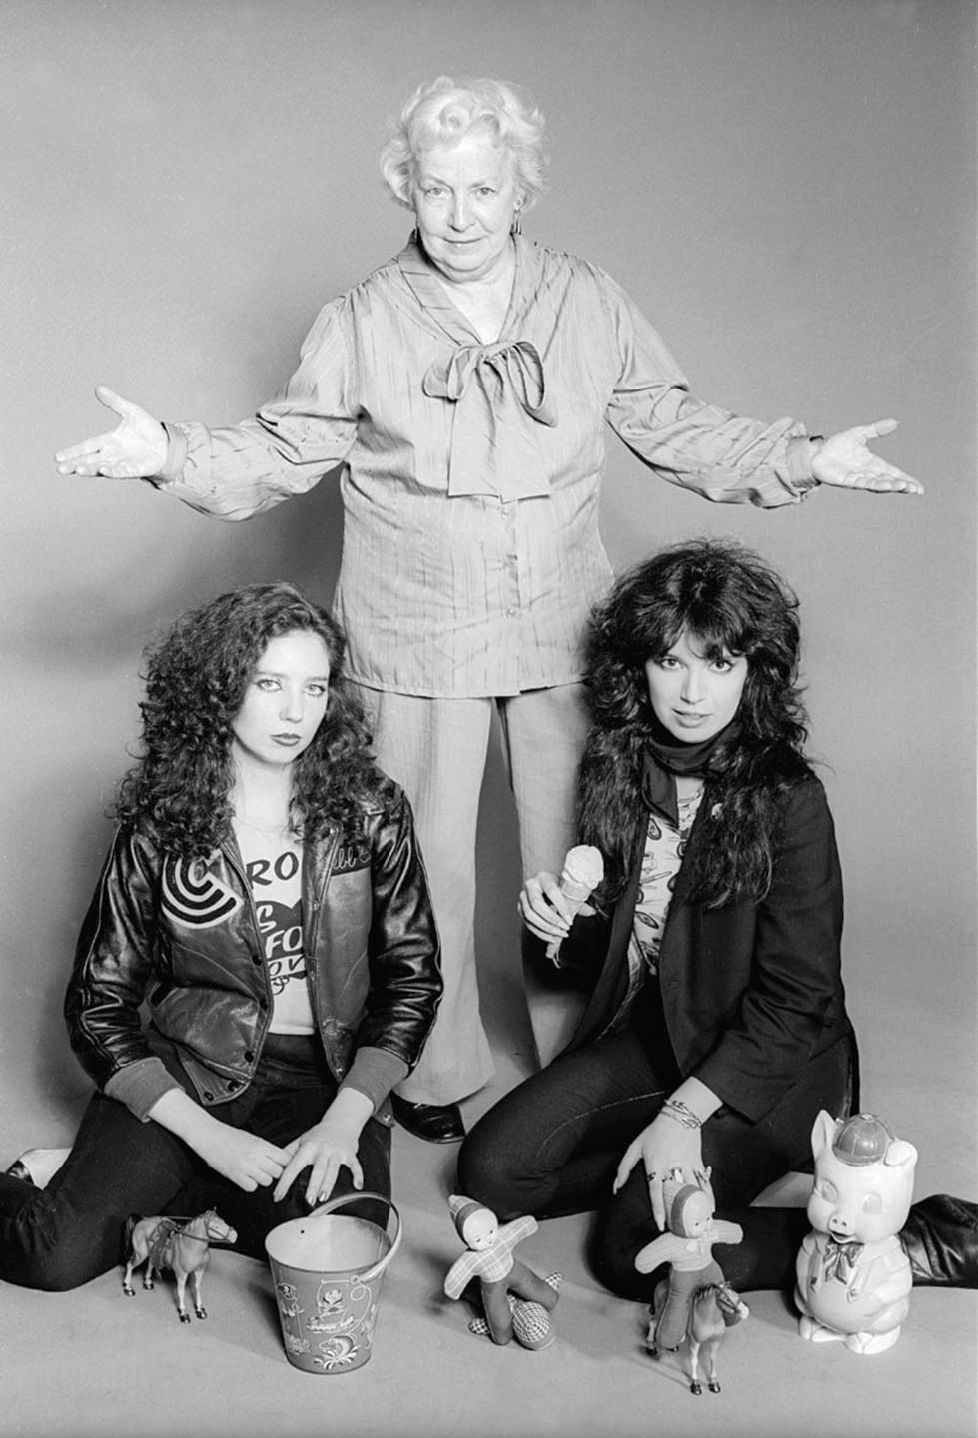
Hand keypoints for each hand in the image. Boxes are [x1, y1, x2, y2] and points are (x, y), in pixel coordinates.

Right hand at [54, 385, 167, 477]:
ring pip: (102, 468)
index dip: (74, 451)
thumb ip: (115, 402)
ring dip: (90, 469)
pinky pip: (121, 471)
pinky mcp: (135, 469)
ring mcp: (123, 463)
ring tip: (77, 470)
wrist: (167, 443)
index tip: (58, 456)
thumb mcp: (131, 411)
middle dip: (75, 464)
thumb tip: (98, 388)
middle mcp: (113, 454)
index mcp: (109, 441)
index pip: (87, 446)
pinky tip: (103, 470)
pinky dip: (112, 471)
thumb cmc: (148, 429)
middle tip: (60, 469)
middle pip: (90, 460)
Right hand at [194, 1119, 289, 1192]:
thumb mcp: (252, 1137)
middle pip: (278, 1172)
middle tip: (269, 1168)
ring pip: (267, 1181)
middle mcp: (255, 1157)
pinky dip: (251, 1185)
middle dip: (276, 1171)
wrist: (209, 1136)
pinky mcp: (235, 1177)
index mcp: (261, 1144)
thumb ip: (265, 1148)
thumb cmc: (229, 1135)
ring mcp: (245, 1168)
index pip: (284, 1158)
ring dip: (264, 1179)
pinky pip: (252, 1188)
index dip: (285, 1162)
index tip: (283, 1163)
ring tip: (257, 1173)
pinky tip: (248, 1178)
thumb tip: (279, 1158)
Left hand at [273, 1117, 363, 1205]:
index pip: (294, 1166)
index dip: (285, 1182)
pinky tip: (357, 1185)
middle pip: (317, 1169)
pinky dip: (357, 1175)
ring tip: (323, 1197)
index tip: (278, 1195)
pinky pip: (355, 1165)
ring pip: (333, 1169)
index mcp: (308, 1147)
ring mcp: (337, 1151)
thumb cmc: (319, 1134)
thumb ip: (287, 1153)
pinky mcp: (349, 1153)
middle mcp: (322, 1149)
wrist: (340, 1121)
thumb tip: (274, 1167)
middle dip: (312, 1185)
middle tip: (308, 1200)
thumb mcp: (301, 1140)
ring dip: (328, 1184)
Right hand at [518, 870, 591, 946]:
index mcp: (543, 878)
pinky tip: (552, 937)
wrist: (544, 884)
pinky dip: (540, 933)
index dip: (561, 907)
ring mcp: (523, 898)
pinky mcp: (520, 909)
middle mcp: (530, 886)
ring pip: (530, 916)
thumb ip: (577, 900)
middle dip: (552, 919)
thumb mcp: (567, 888)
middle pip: (537, 905)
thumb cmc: (558, 886)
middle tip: (565, 928)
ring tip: (560, 934)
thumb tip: (592, 912)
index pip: (551, 891)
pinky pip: (528, 924)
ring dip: (546, 928)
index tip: (570, 920)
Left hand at [612, 1114, 704, 1229]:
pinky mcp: (698, 1162)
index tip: (660, 1224)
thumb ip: (624, 1168)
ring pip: (693, 1190)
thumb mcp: (635, 1146)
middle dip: (680, 1214)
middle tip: (682, 1232)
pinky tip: (711, 1209)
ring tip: (699, 1225)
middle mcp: (671, 1166)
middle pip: (676, 1195)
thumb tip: (616, 1188)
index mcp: (655, 1164)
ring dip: (696, 1208)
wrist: (680, 1115)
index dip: (658, 1208)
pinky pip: (705, 1182)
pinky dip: (709, 1196)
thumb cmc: (655, 1131)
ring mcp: (687, 1165)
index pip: (656, 1190)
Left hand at [811, 419, 921, 493]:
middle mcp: (868, 473)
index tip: (919, 487)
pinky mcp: (847, 481)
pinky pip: (863, 483)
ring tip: (904, 487)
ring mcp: (858, 478)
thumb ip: (876, 429)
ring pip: (878, 484)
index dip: (907, 480)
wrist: (817, 453)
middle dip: (903, 486)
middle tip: (916, 490)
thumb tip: (895, 422)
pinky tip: (884, 485)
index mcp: (874, 464)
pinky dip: (875, 484)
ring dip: (891, 486)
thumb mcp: (860, 434)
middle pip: (890, 482)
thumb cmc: (837, 446)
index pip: (894, 473)